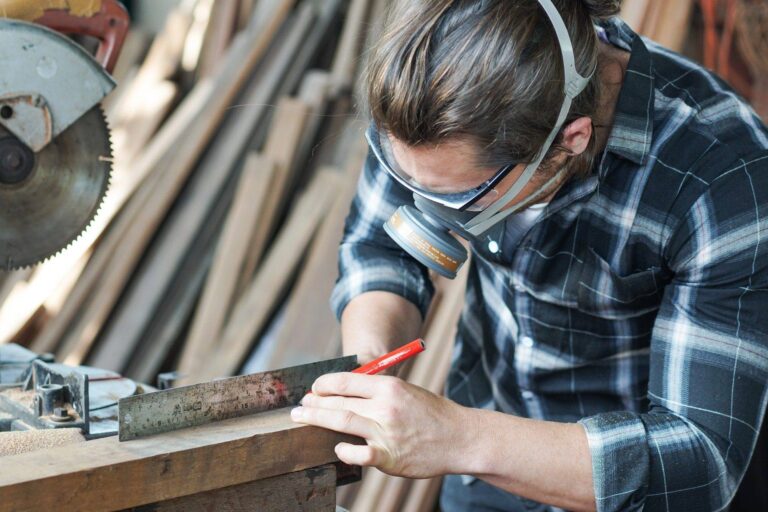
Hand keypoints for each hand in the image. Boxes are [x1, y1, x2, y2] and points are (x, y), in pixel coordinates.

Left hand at [291, 372, 468, 477]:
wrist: (460, 438)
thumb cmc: (432, 414)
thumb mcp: (407, 391)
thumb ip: (378, 391)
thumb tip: (344, 391)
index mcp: (389, 386)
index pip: (346, 380)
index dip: (324, 384)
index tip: (314, 388)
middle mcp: (385, 407)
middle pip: (338, 401)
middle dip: (314, 403)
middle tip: (299, 406)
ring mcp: (386, 433)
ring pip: (342, 422)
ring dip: (317, 419)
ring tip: (302, 418)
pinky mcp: (389, 457)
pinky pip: (358, 453)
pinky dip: (344, 449)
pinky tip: (337, 447)